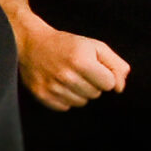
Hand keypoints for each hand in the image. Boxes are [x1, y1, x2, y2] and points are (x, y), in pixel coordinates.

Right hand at [15, 23, 129, 109]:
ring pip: (81, 102)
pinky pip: (66, 107)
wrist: (31, 43)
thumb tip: (120, 89)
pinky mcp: (42, 96)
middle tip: (77, 70)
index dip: (104, 75)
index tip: (93, 66)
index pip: (109, 84)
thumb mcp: (95, 46)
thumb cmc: (67, 44)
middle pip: (96, 94)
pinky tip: (58, 84)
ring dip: (78, 91)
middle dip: (91, 83)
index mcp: (81, 61)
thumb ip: (116, 64)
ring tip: (67, 76)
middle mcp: (66, 76)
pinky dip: (65, 98)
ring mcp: (53, 87)